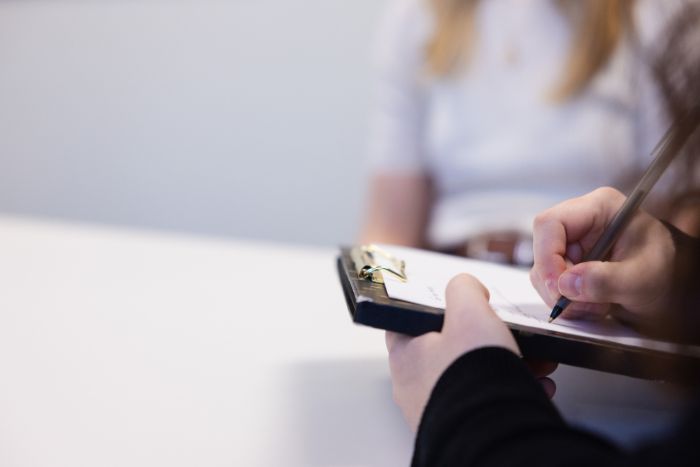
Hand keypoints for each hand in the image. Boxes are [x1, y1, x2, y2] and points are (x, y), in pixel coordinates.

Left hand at [386, 274, 524, 431]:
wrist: (493, 434)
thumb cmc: (472, 374)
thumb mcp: (469, 312)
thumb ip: (463, 289)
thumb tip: (465, 287)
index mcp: (405, 355)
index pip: (411, 320)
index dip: (438, 307)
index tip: (463, 304)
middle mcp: (415, 385)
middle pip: (452, 347)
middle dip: (489, 337)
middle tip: (512, 332)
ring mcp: (439, 408)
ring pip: (475, 374)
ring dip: (509, 363)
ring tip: (538, 361)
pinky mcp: (463, 426)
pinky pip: (488, 400)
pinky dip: (512, 389)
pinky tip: (537, 385)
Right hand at [530, 187, 675, 322]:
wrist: (674, 288)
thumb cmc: (666, 272)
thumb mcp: (642, 279)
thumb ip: (605, 281)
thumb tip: (565, 285)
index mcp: (599, 208)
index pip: (551, 223)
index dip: (547, 255)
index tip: (558, 287)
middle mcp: (579, 222)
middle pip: (542, 250)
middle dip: (557, 283)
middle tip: (581, 303)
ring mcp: (571, 244)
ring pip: (542, 271)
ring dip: (562, 296)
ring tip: (595, 305)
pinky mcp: (568, 264)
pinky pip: (551, 284)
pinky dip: (566, 301)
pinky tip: (591, 304)